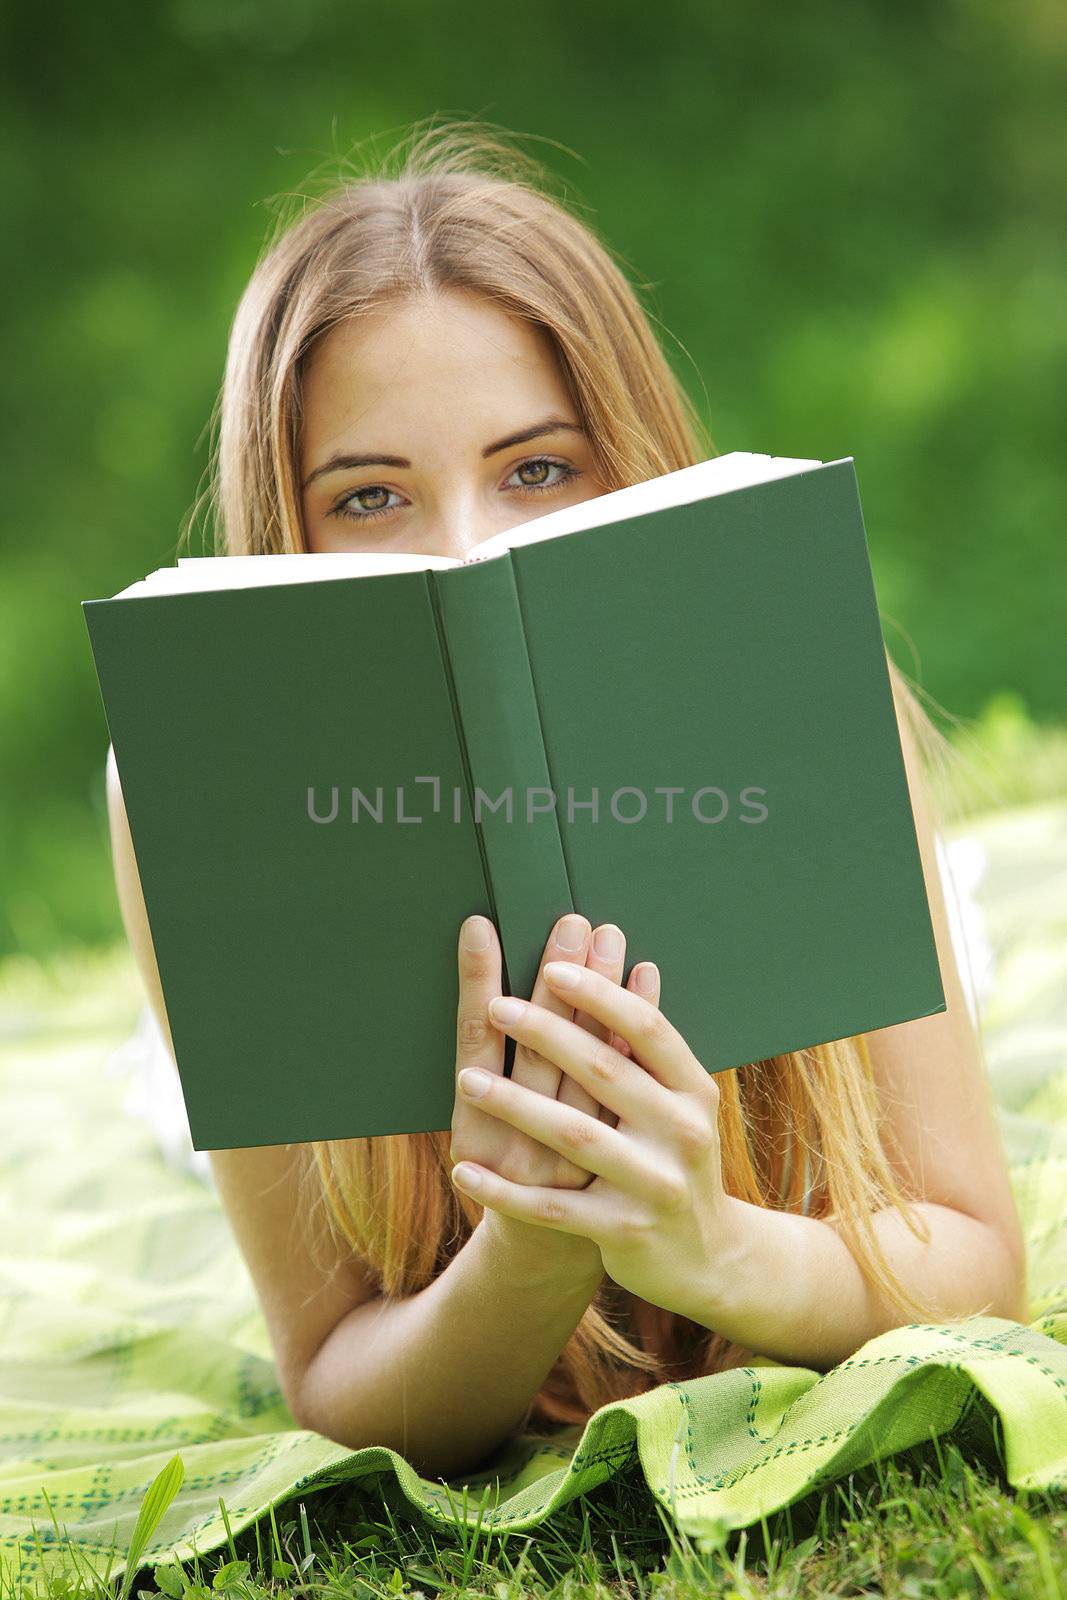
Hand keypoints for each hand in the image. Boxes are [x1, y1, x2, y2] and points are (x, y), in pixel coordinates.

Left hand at [451, 957, 737, 1320]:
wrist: (708, 1258)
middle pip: (603, 1073)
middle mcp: (681, 1134)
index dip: (601, 995)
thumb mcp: (681, 1102)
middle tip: (498, 1006)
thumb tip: (640, 965)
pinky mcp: (624, 1231)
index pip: (646, 1030)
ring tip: (469, 1081)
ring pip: (573, 1136)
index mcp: (693, 1091)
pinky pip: (553, 1208)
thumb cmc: (676, 1159)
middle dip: (547, 1034)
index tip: (554, 966)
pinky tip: (463, 1172)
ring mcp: (654, 1184)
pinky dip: (505, 1192)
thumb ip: (653, 1046)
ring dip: (516, 1105)